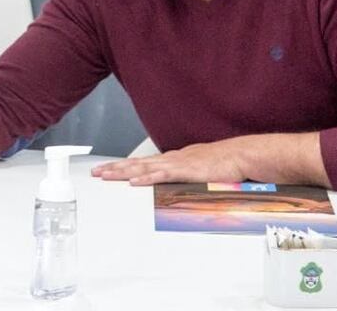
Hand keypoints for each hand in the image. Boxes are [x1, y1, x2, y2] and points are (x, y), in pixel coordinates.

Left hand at [91, 139, 245, 185]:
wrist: (241, 155)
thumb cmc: (222, 162)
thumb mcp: (197, 168)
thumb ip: (183, 174)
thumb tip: (170, 182)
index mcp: (172, 159)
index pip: (141, 162)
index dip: (122, 166)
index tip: (105, 169)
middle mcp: (170, 159)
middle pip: (136, 164)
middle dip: (115, 168)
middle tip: (95, 173)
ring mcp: (177, 164)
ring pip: (144, 168)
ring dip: (124, 172)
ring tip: (107, 176)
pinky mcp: (187, 171)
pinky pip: (163, 175)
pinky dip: (147, 178)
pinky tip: (135, 181)